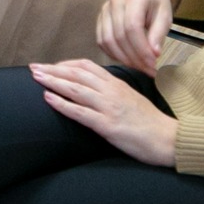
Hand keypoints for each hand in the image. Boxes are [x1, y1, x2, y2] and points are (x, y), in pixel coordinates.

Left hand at [31, 59, 177, 166]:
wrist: (169, 139)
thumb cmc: (150, 122)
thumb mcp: (131, 98)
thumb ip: (113, 90)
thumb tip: (94, 87)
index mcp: (117, 83)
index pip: (86, 66)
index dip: (65, 64)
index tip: (51, 66)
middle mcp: (111, 91)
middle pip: (77, 74)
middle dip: (53, 70)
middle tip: (33, 67)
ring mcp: (109, 107)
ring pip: (76, 89)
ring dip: (53, 82)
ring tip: (36, 78)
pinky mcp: (108, 125)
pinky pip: (80, 112)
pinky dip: (62, 104)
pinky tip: (48, 99)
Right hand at [97, 0, 182, 73]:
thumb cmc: (158, 2)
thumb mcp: (165, 16)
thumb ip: (158, 34)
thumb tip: (153, 55)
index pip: (132, 28)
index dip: (142, 49)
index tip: (153, 65)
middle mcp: (114, 1)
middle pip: (119, 36)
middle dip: (134, 58)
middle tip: (148, 70)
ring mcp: (104, 9)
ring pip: (107, 40)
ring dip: (122, 59)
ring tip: (139, 67)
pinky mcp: (100, 18)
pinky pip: (102, 41)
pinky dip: (113, 54)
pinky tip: (127, 60)